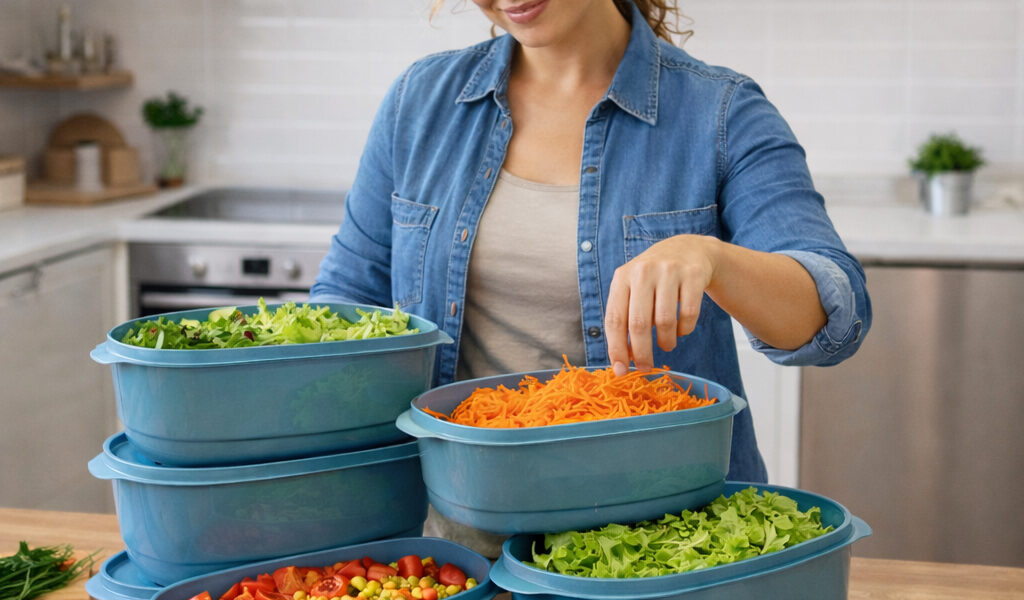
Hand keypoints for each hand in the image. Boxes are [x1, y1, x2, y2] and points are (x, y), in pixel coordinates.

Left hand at [604, 234, 719, 375]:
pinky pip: (689, 314)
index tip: (621, 370)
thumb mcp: (633, 288)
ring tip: (667, 345)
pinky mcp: (693, 274)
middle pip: (639, 323)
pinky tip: (681, 329)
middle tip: (646, 367)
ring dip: (666, 342)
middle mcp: (643, 271)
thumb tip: (623, 360)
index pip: (615, 319)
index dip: (617, 348)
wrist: (688, 248)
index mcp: (622, 277)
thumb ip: (625, 318)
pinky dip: (685, 330)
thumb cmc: (654, 278)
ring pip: (665, 321)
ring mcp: (669, 271)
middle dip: (642, 352)